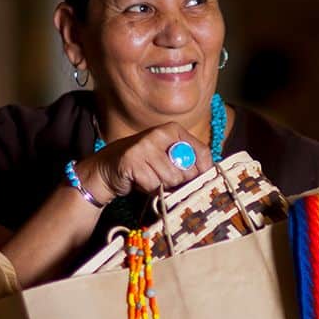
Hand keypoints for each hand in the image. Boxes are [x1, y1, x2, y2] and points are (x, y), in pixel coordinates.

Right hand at [75, 122, 213, 202]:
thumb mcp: (168, 159)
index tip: (200, 180)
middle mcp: (160, 134)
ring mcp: (145, 146)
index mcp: (173, 130)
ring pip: (171, 179)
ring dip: (162, 186)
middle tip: (165, 178)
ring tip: (151, 178)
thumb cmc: (144, 166)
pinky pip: (154, 184)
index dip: (204, 171)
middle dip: (179, 181)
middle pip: (188, 169)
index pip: (202, 151)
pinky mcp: (133, 161)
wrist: (108, 168)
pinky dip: (149, 189)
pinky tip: (140, 180)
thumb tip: (209, 175)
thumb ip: (188, 163)